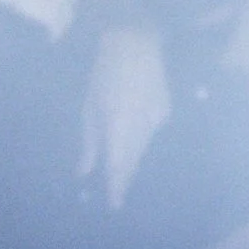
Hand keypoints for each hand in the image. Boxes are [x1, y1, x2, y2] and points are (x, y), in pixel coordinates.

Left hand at [77, 22, 169, 204]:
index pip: (118, 163)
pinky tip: (133, 137)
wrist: (136, 43)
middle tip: (117, 197)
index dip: (116, 186)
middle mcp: (140, 124)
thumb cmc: (104, 73)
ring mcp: (155, 118)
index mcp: (117, 122)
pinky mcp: (164, 111)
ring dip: (131, 161)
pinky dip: (139, 139)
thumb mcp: (89, 106)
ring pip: (142, 148)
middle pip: (132, 159)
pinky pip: (149, 133)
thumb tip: (83, 172)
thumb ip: (89, 142)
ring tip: (123, 177)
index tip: (114, 204)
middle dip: (124, 178)